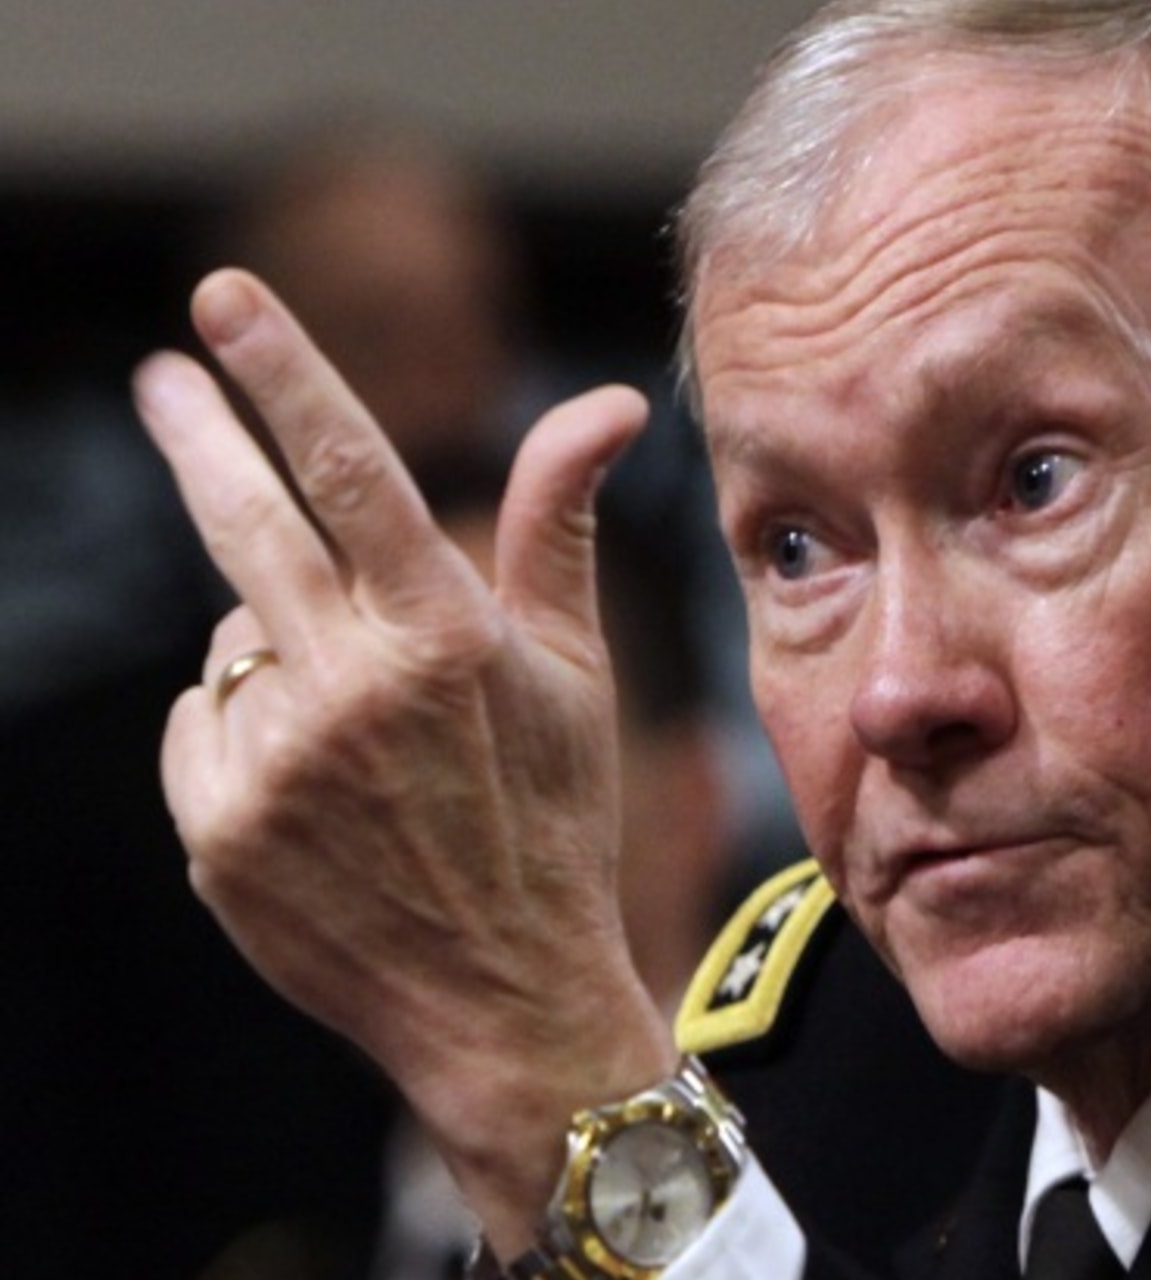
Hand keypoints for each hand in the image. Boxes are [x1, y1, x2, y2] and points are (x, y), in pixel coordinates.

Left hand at [134, 269, 676, 1250]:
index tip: (224, 301)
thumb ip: (558, 523)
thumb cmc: (553, 819)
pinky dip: (243, 732)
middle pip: (247, 525)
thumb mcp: (574, 671)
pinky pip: (199, 726)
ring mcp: (275, 767)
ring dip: (282, 647)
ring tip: (360, 733)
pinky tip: (315, 789)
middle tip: (164, 378)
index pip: (355, 472)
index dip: (286, 375)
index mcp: (451, 640)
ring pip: (235, 641)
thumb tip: (611, 400)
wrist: (503, 997)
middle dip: (199, 436)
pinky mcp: (217, 833)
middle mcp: (354, 692)